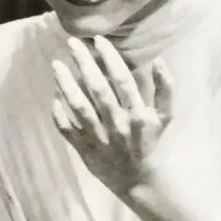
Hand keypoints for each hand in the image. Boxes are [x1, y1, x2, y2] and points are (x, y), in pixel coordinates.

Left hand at [52, 36, 173, 197]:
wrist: (138, 180)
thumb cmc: (150, 142)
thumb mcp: (164, 117)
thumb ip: (165, 89)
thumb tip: (160, 61)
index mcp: (137, 115)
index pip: (122, 80)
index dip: (110, 58)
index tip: (98, 40)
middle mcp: (117, 125)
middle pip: (98, 89)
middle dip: (84, 64)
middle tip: (72, 43)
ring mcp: (99, 138)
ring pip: (79, 107)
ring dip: (66, 84)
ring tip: (56, 65)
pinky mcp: (84, 149)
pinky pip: (67, 129)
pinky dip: (58, 113)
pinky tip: (54, 96)